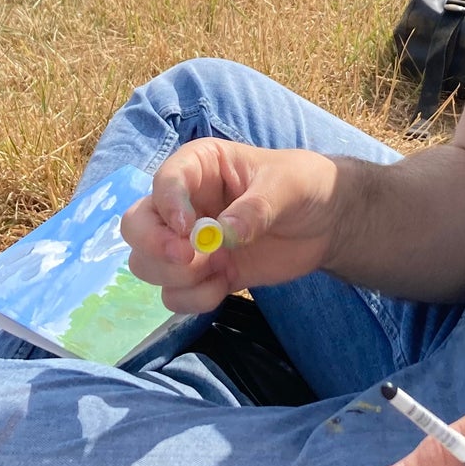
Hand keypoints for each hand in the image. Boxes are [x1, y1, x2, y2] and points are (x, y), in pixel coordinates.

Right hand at [120, 137, 340, 311]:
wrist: (328, 223)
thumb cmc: (305, 185)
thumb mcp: (287, 186)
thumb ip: (256, 208)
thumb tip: (224, 233)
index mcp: (199, 166)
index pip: (164, 182)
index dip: (168, 206)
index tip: (188, 230)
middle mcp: (184, 204)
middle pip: (136, 225)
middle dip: (154, 245)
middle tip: (188, 257)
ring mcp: (189, 242)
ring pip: (146, 264)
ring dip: (174, 276)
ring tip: (218, 271)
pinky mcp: (203, 273)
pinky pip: (173, 294)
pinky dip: (192, 299)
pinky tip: (224, 286)